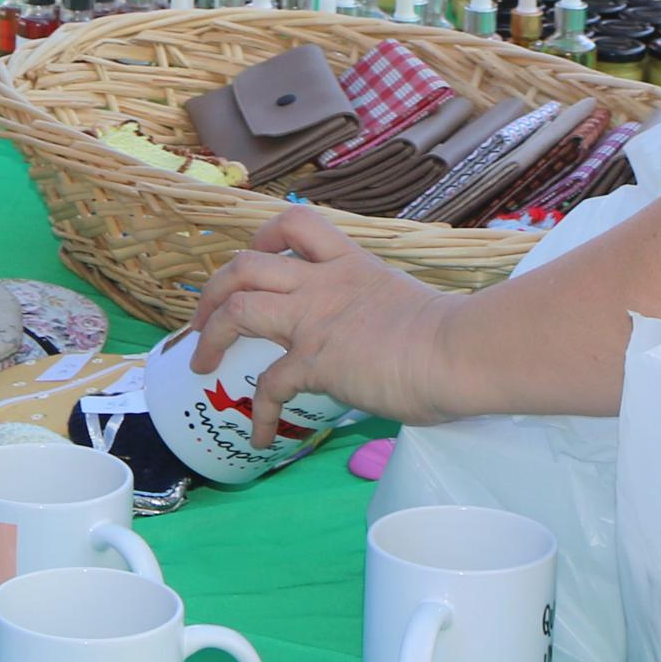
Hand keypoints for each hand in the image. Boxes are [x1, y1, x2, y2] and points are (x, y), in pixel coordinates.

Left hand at [192, 209, 468, 433]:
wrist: (460, 351)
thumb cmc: (454, 335)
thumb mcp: (407, 304)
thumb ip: (382, 315)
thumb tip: (386, 346)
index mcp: (351, 264)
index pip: (297, 224)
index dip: (264, 235)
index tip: (255, 253)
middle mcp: (324, 284)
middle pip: (246, 263)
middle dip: (213, 289)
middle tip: (203, 320)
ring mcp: (314, 319)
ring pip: (237, 308)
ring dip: (209, 336)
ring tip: (201, 365)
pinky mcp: (315, 360)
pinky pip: (268, 386)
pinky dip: (256, 413)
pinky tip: (258, 437)